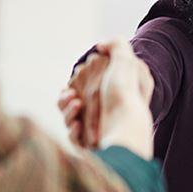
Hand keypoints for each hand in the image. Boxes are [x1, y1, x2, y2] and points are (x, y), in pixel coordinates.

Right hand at [59, 39, 153, 158]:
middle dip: (67, 98)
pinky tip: (78, 125)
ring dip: (67, 111)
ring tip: (76, 105)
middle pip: (74, 103)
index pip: (88, 86)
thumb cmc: (125, 94)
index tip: (76, 76)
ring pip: (70, 119)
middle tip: (71, 96)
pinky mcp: (91, 147)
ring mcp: (98, 131)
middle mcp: (106, 114)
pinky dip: (72, 130)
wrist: (125, 128)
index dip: (78, 81)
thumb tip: (100, 46)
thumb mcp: (126, 60)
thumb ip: (115, 45)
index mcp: (114, 95)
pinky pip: (74, 137)